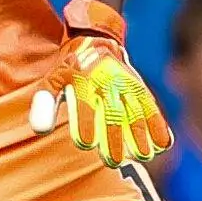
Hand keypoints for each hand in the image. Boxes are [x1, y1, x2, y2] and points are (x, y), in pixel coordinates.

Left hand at [30, 0, 171, 167]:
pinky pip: (152, 106)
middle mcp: (108, 81)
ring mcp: (127, 84)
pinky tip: (163, 144)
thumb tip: (38, 130)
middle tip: (113, 161)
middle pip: (113, 112)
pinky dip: (159, 125)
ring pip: (137, 110)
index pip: (85, 103)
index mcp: (84, 78)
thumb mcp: (54, 79)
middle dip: (114, 137)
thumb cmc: (71, 67)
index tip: (85, 144)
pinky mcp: (140, 87)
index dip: (85, 123)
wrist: (96, 39)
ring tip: (142, 156)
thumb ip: (45, 103)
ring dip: (141, 135)